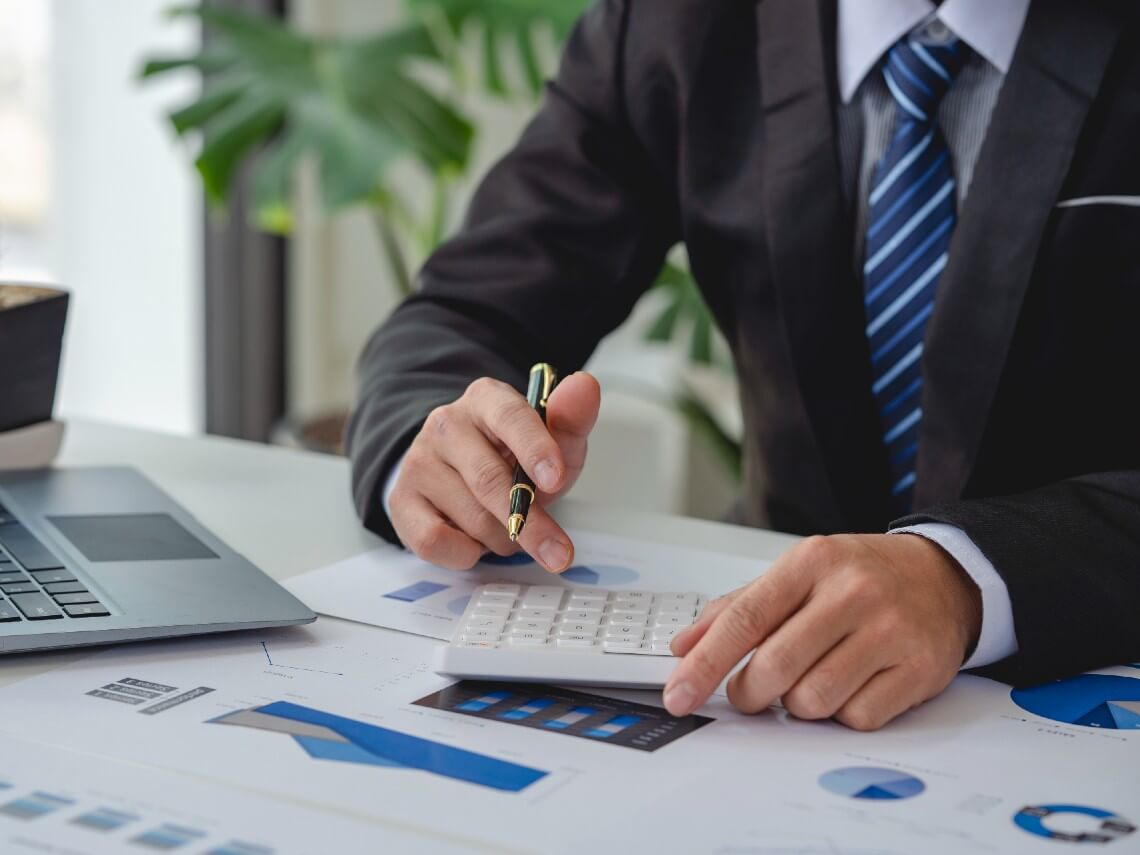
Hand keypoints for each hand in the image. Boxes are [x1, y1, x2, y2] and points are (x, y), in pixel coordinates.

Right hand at [389, 372, 600, 571]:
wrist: (463, 476)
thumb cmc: (516, 459)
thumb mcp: (554, 442)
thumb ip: (571, 420)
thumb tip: (585, 386)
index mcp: (486, 399)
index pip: (509, 416)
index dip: (534, 448)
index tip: (555, 479)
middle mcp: (446, 424)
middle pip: (489, 478)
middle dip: (531, 522)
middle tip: (559, 553)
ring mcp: (418, 462)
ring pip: (470, 517)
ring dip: (503, 538)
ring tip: (509, 527)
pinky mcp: (401, 501)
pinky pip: (434, 541)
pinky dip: (466, 553)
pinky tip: (475, 540)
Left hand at [664, 534, 982, 729]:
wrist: (944, 577)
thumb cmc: (859, 577)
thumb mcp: (798, 573)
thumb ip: (737, 607)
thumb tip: (683, 647)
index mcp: (812, 561)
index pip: (745, 618)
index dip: (705, 663)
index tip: (678, 695)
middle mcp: (852, 592)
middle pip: (775, 667)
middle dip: (750, 693)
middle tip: (752, 693)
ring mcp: (890, 631)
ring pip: (813, 700)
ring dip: (799, 704)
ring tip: (811, 679)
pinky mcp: (920, 669)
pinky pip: (857, 718)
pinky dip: (843, 713)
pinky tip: (851, 685)